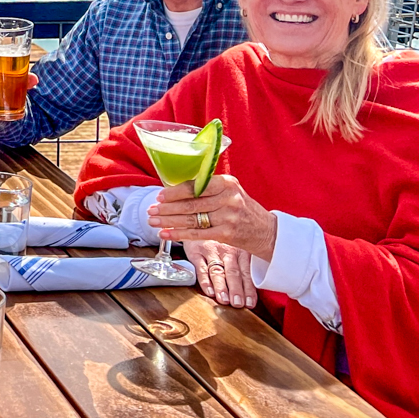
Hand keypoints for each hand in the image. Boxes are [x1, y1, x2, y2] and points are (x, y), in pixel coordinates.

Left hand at [148, 174, 277, 260]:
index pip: (195, 186)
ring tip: (153, 222)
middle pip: (190, 203)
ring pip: (191, 219)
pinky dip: (178, 234)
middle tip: (150, 211)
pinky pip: (197, 234)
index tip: (159, 196)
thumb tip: (174, 191)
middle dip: (166, 208)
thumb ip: (207, 189)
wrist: (267, 232)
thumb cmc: (242, 210)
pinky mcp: (227, 234)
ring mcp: (228, 216)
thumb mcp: (230, 192)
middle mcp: (228, 198)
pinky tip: (166, 234)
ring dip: (168, 221)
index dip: (174, 192)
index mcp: (227, 183)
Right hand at [185, 239, 257, 308]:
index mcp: (240, 251)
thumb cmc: (220, 241)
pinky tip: (209, 291)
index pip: (246, 272)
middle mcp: (227, 251)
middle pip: (233, 272)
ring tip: (224, 300)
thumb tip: (252, 291)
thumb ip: (243, 266)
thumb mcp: (235, 248)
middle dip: (237, 289)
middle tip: (238, 304)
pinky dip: (205, 281)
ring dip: (221, 287)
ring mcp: (211, 251)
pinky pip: (201, 268)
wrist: (199, 223)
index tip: (251, 303)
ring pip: (218, 271)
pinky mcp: (195, 252)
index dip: (249, 288)